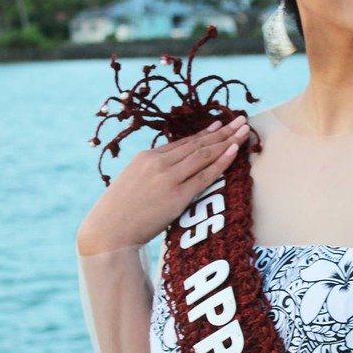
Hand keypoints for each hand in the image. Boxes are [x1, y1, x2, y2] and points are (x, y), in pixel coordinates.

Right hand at [77, 114, 250, 253]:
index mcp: (145, 157)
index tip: (218, 125)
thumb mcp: (132, 182)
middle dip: (222, 131)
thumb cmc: (118, 213)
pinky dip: (222, 161)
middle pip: (197, 144)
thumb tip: (169, 172)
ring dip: (227, 141)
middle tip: (240, 120)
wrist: (108, 232)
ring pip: (203, 155)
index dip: (203, 134)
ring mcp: (168, 178)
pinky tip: (234, 151)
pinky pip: (205, 175)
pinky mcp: (177, 196)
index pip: (181, 143)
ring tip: (244, 130)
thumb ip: (150, 173)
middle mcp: (158, 163)